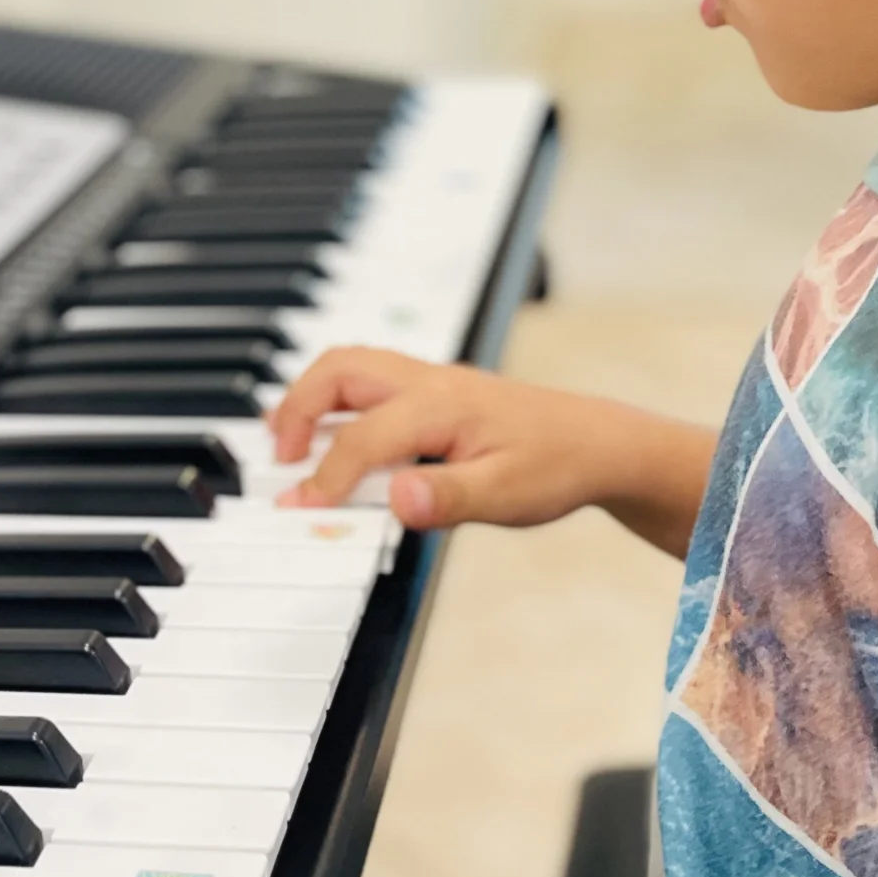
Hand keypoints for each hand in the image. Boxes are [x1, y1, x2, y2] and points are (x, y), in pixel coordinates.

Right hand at [270, 346, 714, 554]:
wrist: (598, 443)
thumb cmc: (556, 466)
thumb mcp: (506, 495)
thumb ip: (448, 498)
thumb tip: (397, 499)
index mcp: (441, 406)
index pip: (363, 437)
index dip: (327, 476)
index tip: (302, 510)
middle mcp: (429, 382)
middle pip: (339, 370)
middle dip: (297, 410)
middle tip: (280, 461)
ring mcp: (431, 381)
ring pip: (350, 366)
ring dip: (310, 398)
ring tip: (286, 443)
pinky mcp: (436, 391)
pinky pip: (370, 380)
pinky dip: (336, 401)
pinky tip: (333, 435)